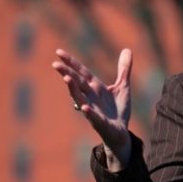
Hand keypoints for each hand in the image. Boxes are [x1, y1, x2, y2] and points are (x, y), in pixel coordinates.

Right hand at [52, 48, 132, 170]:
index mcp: (96, 87)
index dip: (72, 62)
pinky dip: (89, 112)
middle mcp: (91, 97)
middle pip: (78, 83)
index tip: (58, 52)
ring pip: (80, 98)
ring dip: (73, 89)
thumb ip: (124, 69)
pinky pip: (93, 117)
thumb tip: (127, 49)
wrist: (121, 132)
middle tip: (55, 64)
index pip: (82, 72)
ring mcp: (94, 109)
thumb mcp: (123, 86)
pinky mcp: (100, 122)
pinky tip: (85, 107)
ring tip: (66, 79)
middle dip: (67, 73)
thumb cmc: (118, 109)